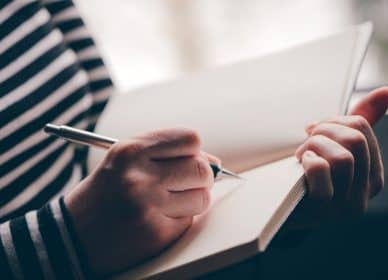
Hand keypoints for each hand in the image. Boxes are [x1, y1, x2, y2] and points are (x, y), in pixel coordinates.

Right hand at [64, 128, 214, 275]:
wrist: (72, 235)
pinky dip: (181, 219)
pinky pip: (190, 220)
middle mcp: (139, 176)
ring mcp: (148, 206)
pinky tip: (159, 219)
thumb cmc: (104, 194)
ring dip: (193, 200)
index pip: (190, 140)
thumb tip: (213, 161)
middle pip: (202, 168)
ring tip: (169, 203)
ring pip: (202, 197)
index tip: (190, 160)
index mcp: (130, 150)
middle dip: (201, 177)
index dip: (194, 151)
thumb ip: (165, 153)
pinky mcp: (156, 233)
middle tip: (187, 183)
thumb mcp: (124, 160)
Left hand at [289, 87, 387, 227]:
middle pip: (354, 140)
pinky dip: (308, 160)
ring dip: (314, 146)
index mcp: (372, 176)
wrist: (280, 209)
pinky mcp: (322, 208)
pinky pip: (321, 170)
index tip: (315, 129)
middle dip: (323, 130)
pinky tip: (301, 164)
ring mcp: (344, 204)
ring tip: (302, 154)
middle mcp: (364, 193)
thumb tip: (385, 92)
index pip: (362, 128)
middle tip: (307, 138)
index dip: (333, 121)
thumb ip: (361, 122)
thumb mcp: (335, 148)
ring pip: (342, 157)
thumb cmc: (308, 175)